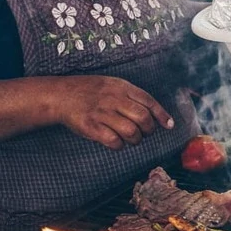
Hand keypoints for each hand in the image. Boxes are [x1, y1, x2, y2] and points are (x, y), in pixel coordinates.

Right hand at [55, 75, 173, 150]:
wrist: (61, 95)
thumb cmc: (90, 91)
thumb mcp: (112, 85)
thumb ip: (132, 96)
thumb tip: (154, 113)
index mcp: (121, 87)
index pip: (148, 101)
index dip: (161, 115)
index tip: (169, 125)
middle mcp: (113, 98)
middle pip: (143, 118)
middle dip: (149, 130)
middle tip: (144, 133)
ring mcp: (102, 113)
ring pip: (131, 131)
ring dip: (136, 140)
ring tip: (131, 139)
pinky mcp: (91, 127)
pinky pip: (114, 141)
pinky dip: (119, 145)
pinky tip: (116, 142)